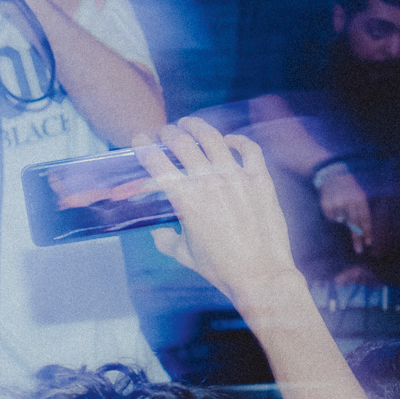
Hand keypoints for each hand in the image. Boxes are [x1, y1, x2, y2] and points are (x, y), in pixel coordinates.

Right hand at [142, 118, 299, 311]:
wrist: (259, 274)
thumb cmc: (219, 268)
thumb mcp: (183, 255)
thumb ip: (165, 240)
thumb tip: (158, 232)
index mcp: (185, 198)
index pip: (157, 161)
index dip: (144, 146)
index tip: (139, 140)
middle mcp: (208, 181)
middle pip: (182, 143)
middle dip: (168, 133)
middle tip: (165, 132)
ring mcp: (236, 176)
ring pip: (212, 138)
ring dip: (197, 127)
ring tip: (189, 124)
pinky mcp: (260, 179)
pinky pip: (248, 149)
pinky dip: (237, 140)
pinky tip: (229, 140)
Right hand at [318, 167, 372, 254]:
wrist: (332, 175)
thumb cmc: (349, 188)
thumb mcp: (359, 196)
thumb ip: (361, 211)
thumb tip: (363, 232)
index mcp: (360, 199)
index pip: (365, 219)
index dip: (366, 232)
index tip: (368, 244)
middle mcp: (349, 202)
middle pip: (354, 224)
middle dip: (357, 238)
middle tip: (359, 250)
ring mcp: (337, 204)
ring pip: (341, 221)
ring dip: (341, 219)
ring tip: (340, 206)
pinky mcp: (326, 205)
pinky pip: (331, 218)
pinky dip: (333, 215)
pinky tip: (333, 205)